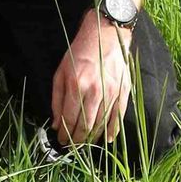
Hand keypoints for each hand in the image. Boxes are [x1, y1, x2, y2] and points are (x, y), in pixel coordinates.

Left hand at [50, 11, 132, 147]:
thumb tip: (56, 124)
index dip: (65, 134)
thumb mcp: (61, 72)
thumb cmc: (79, 53)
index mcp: (76, 85)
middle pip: (86, 125)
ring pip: (102, 124)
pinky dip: (112, 131)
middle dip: (78, 140)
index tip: (62, 141)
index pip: (70, 119)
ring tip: (86, 143)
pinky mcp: (123, 91)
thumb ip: (57, 99)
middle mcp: (95, 91)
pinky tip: (107, 139)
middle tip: (73, 146)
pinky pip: (118, 117)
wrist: (105, 35)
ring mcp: (111, 92)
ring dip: (93, 137)